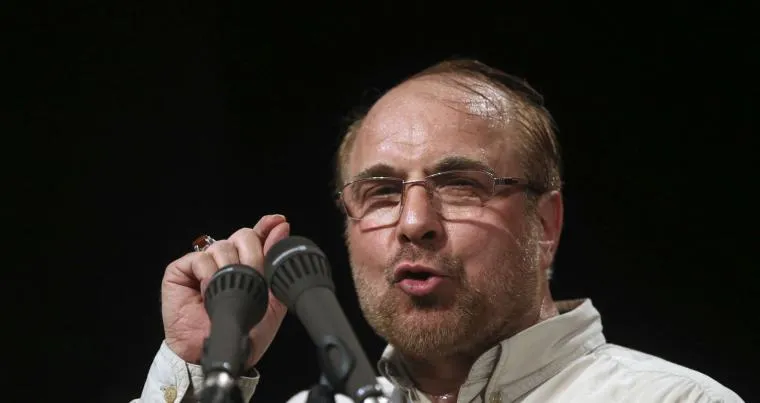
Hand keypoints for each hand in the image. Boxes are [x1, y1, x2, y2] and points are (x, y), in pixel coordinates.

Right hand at [161, 214, 289, 368]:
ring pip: (222, 247)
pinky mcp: (180, 270)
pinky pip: (200, 259)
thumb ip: (275, 264)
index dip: (266, 227)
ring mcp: (202, 264)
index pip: (256, 237)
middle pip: (241, 237)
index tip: (278, 221)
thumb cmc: (243, 330)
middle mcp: (224, 260)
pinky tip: (209, 292)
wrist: (219, 351)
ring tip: (226, 292)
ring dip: (228, 270)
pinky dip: (207, 275)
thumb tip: (281, 229)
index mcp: (246, 265)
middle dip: (251, 255)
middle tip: (252, 276)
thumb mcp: (270, 299)